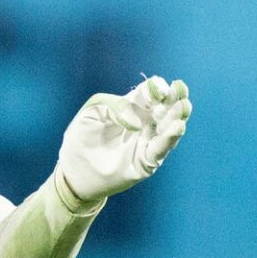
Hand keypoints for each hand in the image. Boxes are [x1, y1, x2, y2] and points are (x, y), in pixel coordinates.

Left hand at [54, 77, 191, 207]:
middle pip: (165, 107)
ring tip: (183, 106)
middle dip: (174, 98)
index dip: (157, 87)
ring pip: (168, 127)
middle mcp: (145, 122)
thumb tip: (137, 119)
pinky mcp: (147, 160)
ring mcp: (148, 141)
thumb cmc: (82, 137)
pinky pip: (161, 148)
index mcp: (132, 106)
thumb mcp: (93, 112)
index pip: (150, 92)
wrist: (74, 170)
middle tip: (180, 90)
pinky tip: (178, 127)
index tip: (158, 88)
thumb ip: (114, 107)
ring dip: (176, 116)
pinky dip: (169, 138)